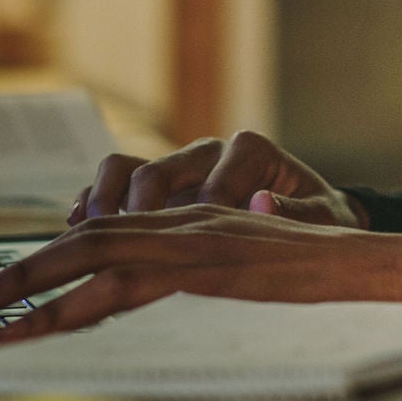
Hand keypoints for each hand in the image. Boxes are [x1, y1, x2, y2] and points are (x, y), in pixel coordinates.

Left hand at [0, 206, 401, 345]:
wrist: (378, 260)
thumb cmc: (328, 271)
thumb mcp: (262, 268)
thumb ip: (221, 265)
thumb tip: (185, 280)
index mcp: (198, 226)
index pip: (113, 236)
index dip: (59, 260)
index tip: (14, 289)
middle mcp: (190, 225)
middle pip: (92, 238)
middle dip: (28, 271)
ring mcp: (199, 241)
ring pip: (102, 253)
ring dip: (42, 286)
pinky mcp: (212, 262)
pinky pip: (137, 277)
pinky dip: (89, 297)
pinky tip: (56, 320)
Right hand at [68, 131, 367, 227]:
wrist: (313, 213)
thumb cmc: (319, 217)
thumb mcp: (324, 218)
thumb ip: (297, 212)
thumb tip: (259, 203)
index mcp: (251, 151)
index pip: (213, 181)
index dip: (198, 217)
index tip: (192, 249)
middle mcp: (210, 152)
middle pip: (157, 169)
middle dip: (138, 208)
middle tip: (126, 244)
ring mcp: (180, 168)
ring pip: (125, 167)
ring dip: (105, 199)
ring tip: (90, 233)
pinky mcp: (159, 187)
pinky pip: (115, 183)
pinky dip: (93, 201)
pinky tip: (77, 227)